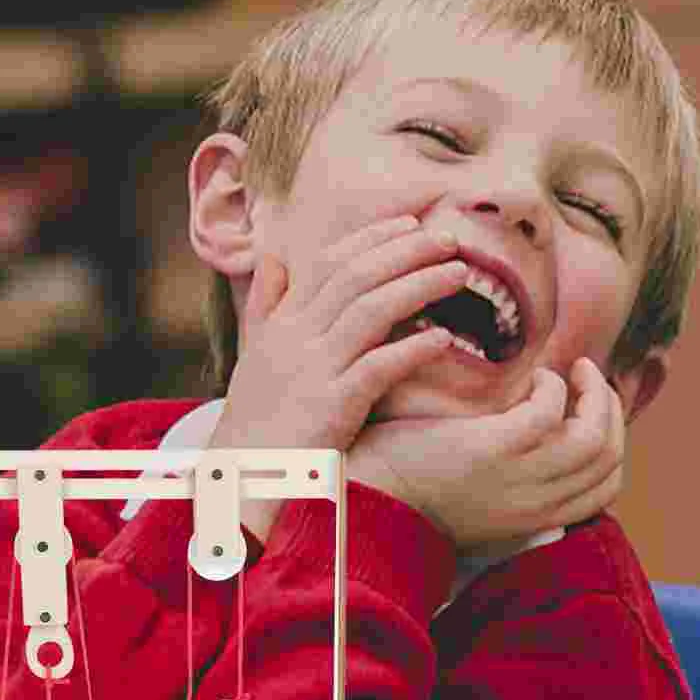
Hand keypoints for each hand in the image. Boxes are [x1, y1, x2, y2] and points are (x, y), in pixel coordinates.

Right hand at [208, 216, 465, 456]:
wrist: (240, 474)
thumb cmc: (255, 418)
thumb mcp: (256, 354)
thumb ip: (266, 303)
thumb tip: (272, 257)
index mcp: (283, 322)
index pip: (329, 262)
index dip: (372, 238)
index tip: (411, 224)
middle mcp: (297, 337)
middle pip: (356, 277)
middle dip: (407, 251)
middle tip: (449, 239)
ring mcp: (314, 370)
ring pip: (370, 311)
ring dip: (419, 286)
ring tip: (458, 273)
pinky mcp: (331, 406)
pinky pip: (377, 369)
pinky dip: (412, 350)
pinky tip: (444, 338)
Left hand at [347, 357, 625, 551]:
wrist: (366, 495)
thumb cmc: (414, 485)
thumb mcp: (480, 493)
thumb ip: (515, 476)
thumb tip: (542, 436)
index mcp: (534, 518)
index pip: (607, 487)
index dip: (614, 442)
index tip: (595, 409)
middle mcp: (535, 505)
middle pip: (610, 459)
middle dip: (610, 411)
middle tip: (590, 379)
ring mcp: (518, 479)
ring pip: (595, 438)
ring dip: (592, 394)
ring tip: (573, 370)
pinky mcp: (495, 450)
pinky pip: (550, 411)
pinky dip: (551, 387)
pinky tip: (532, 376)